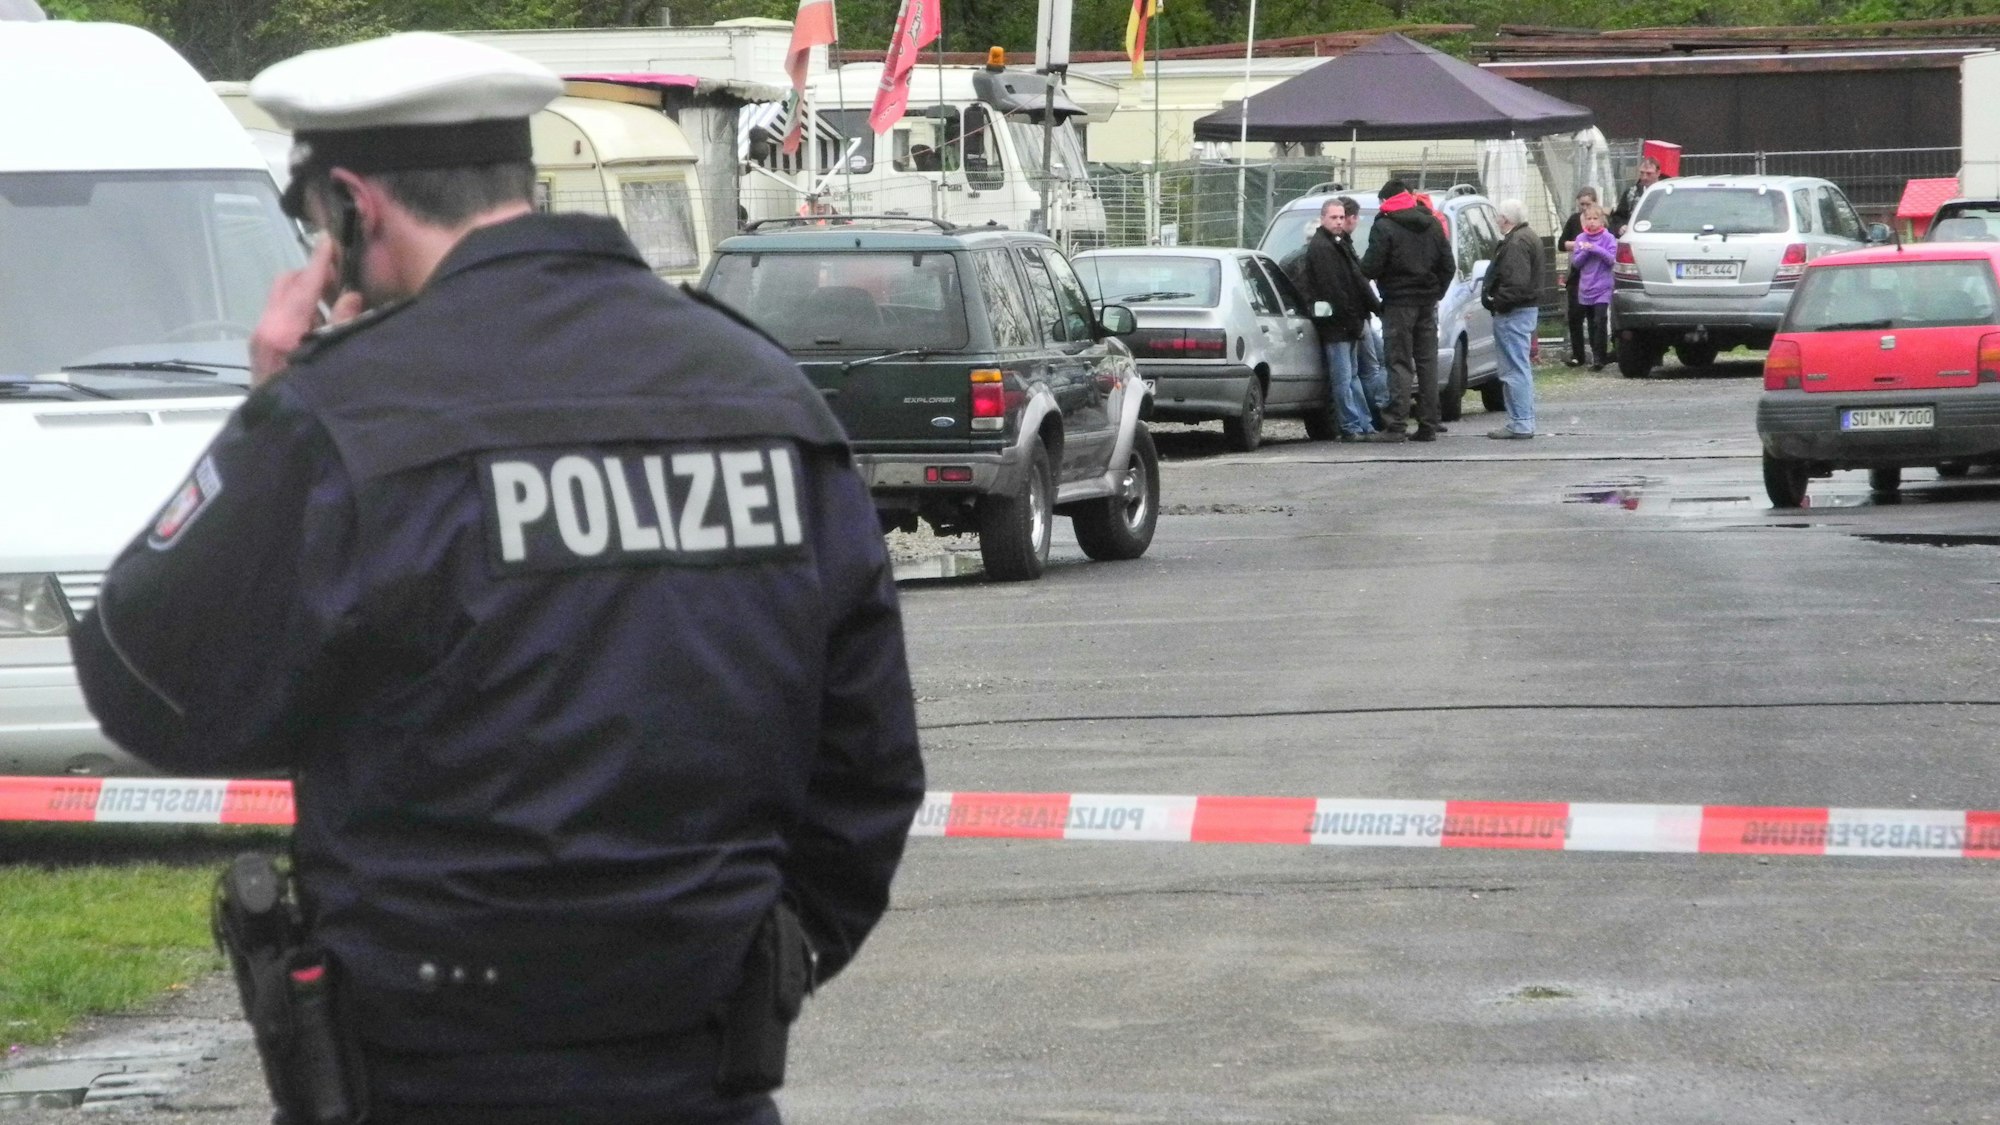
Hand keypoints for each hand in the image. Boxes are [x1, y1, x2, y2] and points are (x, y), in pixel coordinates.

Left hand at [249, 236, 363, 386]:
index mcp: (285, 328)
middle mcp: (267, 325)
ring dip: (305, 292)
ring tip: (332, 303)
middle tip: (338, 277)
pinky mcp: (260, 345)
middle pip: (287, 282)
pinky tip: (318, 324)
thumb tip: (352, 297)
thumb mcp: (331, 358)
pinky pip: (279, 313)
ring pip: (282, 297)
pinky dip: (298, 308)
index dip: (319, 260)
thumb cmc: (306, 397)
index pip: (304, 283)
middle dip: (310, 274)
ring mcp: (260, 335)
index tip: (330, 240)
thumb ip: (342, 325)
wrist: (274, 431)